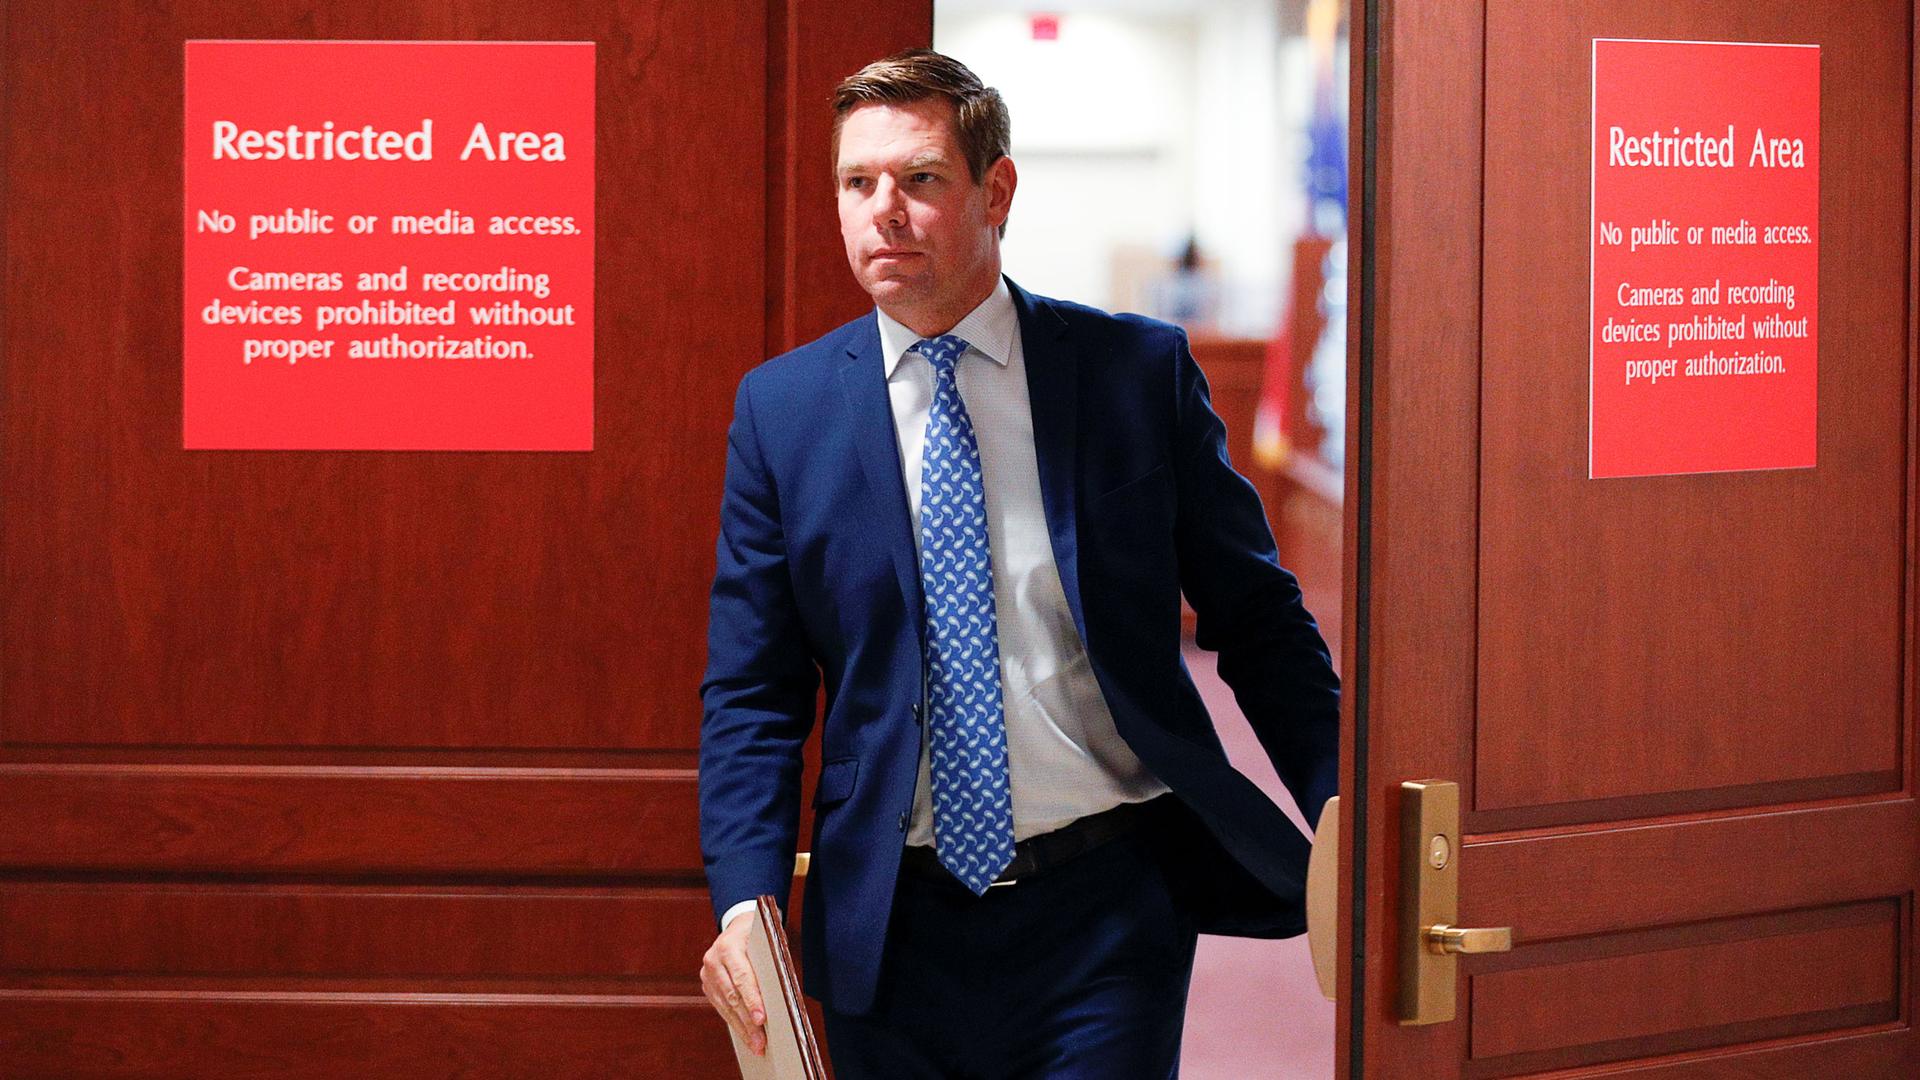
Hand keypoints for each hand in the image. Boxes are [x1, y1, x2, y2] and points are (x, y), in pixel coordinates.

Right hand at [701, 912, 766, 1055]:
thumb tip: (781, 995)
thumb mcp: (768, 939)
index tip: (761, 1019)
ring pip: (725, 1006)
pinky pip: (721, 1007)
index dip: (752, 999)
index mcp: (728, 946)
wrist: (739, 924)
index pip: (741, 977)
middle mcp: (713, 960)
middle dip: (747, 1021)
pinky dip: (734, 1023)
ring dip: (741, 1028)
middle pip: (732, 996)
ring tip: (756, 1046)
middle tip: (761, 1042)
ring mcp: (707, 973)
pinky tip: (745, 1036)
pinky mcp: (707, 985)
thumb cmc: (761, 933)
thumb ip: (771, 962)